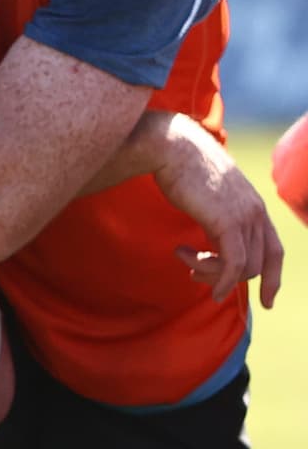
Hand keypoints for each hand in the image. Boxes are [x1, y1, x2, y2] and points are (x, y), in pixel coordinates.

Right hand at [145, 115, 283, 306]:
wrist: (173, 148)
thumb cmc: (181, 168)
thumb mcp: (208, 194)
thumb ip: (218, 214)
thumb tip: (211, 235)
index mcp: (254, 206)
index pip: (274, 250)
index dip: (273, 278)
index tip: (267, 301)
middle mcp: (256, 213)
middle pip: (259, 264)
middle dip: (228, 279)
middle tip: (195, 275)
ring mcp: (245, 217)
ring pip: (243, 268)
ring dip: (211, 273)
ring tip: (185, 259)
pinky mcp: (228, 222)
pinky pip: (232, 264)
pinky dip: (219, 278)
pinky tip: (193, 271)